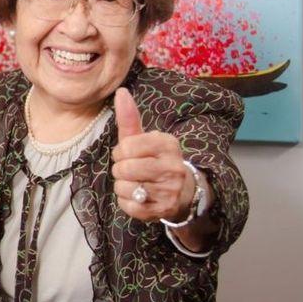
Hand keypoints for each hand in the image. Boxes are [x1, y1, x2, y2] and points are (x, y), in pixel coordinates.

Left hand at [111, 87, 194, 222]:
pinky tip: (139, 197)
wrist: (182, 191)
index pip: (126, 146)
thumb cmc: (155, 160)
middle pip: (123, 168)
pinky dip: (126, 202)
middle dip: (120, 169)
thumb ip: (130, 117)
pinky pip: (128, 206)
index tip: (129, 154)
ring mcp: (169, 190)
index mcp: (168, 144)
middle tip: (132, 170)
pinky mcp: (162, 210)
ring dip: (123, 186)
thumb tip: (120, 91)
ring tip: (136, 183)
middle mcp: (172, 167)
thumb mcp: (144, 138)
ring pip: (123, 187)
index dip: (121, 152)